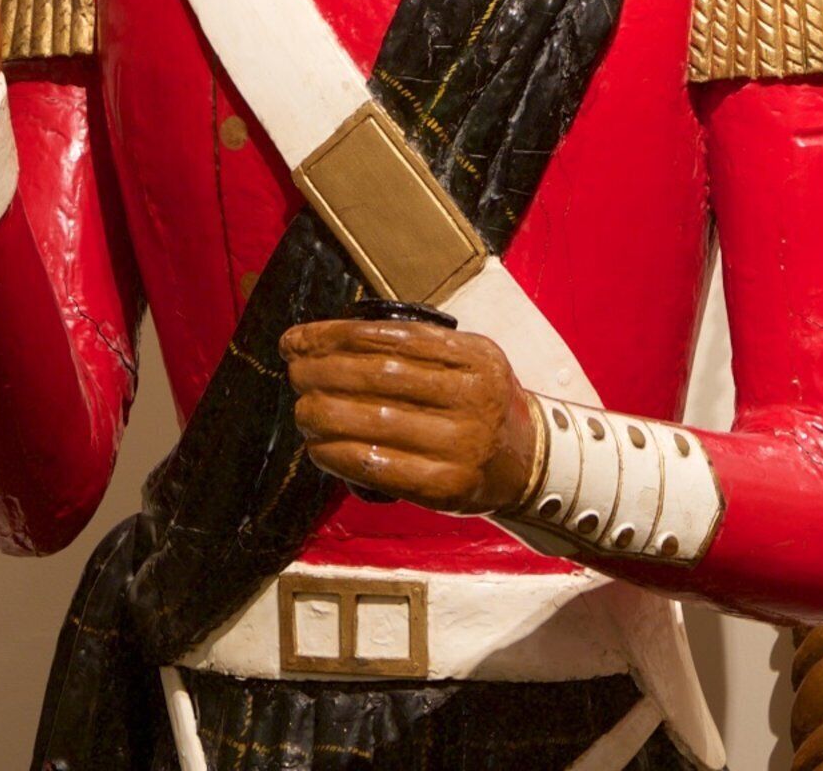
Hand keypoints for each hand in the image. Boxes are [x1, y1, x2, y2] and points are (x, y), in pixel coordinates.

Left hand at [280, 318, 540, 515]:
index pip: (393, 337)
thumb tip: (329, 342)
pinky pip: (380, 467)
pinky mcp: (445, 486)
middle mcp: (472, 397)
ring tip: (301, 409)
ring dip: (325, 414)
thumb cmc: (481, 405)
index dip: (336, 335)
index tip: (299, 339)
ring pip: (376, 421)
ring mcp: (461, 444)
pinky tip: (319, 448)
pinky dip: (341, 455)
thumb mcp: (467, 362)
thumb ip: (416, 348)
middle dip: (325, 371)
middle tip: (295, 371)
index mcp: (475, 356)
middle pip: (381, 376)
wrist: (528, 463)